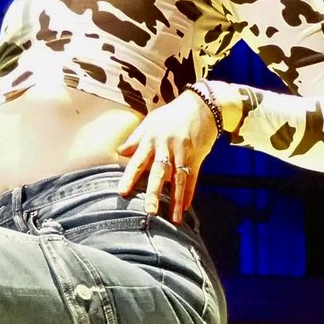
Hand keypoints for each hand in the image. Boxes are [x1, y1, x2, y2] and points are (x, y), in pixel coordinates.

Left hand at [116, 93, 221, 219]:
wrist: (203, 105)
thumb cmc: (173, 114)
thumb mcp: (151, 121)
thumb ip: (136, 137)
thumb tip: (120, 151)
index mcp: (151, 139)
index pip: (138, 161)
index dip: (130, 177)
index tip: (122, 192)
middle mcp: (166, 147)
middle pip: (159, 173)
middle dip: (154, 193)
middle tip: (150, 211)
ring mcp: (183, 152)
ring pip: (178, 179)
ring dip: (176, 200)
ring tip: (173, 218)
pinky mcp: (197, 156)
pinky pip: (193, 177)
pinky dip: (189, 193)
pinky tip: (185, 207)